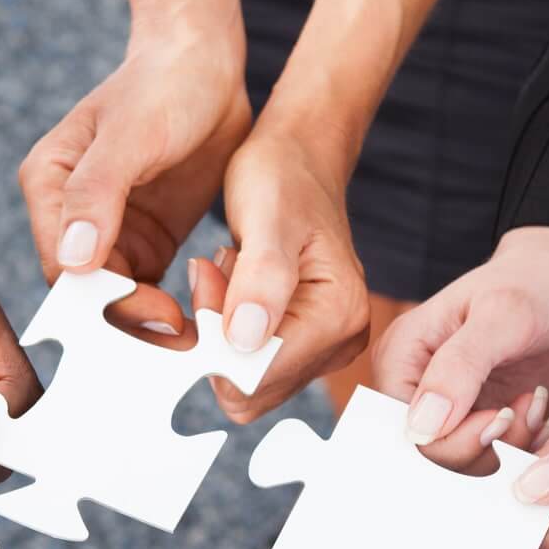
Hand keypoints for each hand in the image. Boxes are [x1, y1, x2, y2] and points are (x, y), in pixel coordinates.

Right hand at [19, 33, 251, 332]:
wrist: (208, 63)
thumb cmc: (164, 84)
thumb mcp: (131, 134)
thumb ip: (96, 193)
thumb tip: (72, 259)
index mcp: (49, 188)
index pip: (64, 268)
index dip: (105, 302)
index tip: (157, 314)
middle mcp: (70, 218)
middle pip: (90, 294)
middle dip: (130, 321)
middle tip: (181, 342)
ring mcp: (108, 235)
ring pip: (119, 301)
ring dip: (150, 326)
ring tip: (194, 341)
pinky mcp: (143, 243)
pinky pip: (148, 292)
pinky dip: (170, 313)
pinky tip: (200, 327)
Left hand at [205, 125, 370, 420]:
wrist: (300, 158)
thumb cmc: (283, 176)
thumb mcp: (267, 216)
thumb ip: (261, 279)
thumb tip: (245, 340)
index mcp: (339, 316)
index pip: (257, 378)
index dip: (215, 342)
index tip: (208, 276)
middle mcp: (340, 341)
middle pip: (251, 390)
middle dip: (217, 340)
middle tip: (216, 272)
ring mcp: (325, 348)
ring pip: (245, 382)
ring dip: (220, 333)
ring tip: (230, 272)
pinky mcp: (306, 345)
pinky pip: (249, 366)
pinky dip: (227, 332)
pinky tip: (236, 287)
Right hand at [372, 227, 548, 442]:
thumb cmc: (535, 282)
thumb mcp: (503, 315)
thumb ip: (460, 368)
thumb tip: (421, 427)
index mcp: (401, 356)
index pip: (401, 428)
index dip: (448, 439)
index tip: (498, 417)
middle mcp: (414, 387)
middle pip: (429, 454)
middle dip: (483, 445)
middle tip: (521, 411)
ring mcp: (445, 407)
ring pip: (462, 464)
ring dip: (509, 447)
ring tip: (533, 406)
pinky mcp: (474, 420)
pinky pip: (489, 458)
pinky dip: (522, 449)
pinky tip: (539, 418)